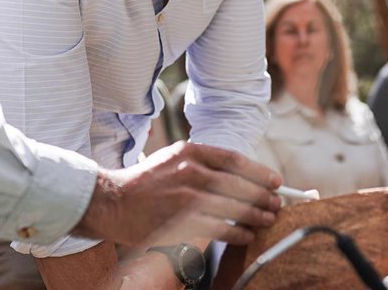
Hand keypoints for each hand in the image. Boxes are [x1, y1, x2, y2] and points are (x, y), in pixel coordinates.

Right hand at [74, 141, 280, 247]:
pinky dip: (236, 232)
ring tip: (267, 220)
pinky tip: (246, 234)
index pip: (233, 160)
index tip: (274, 181)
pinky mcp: (180, 222)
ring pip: (231, 207)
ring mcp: (184, 198)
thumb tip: (239, 176)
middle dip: (261, 195)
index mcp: (189, 152)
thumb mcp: (172, 160)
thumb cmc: (146, 182)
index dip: (258, 172)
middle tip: (276, 204)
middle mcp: (189, 172)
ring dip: (254, 215)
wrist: (112, 202)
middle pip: (237, 184)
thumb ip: (202, 164)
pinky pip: (217, 228)